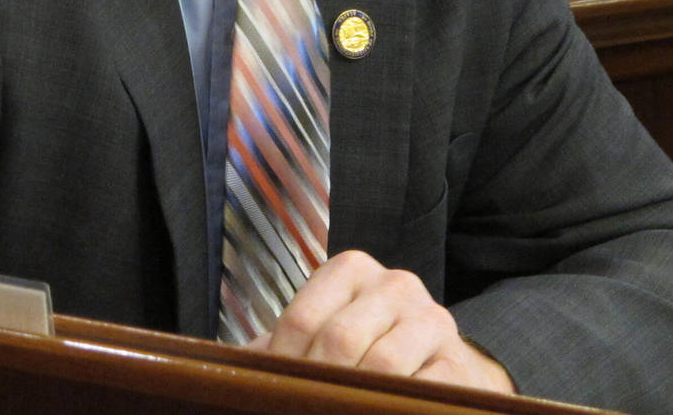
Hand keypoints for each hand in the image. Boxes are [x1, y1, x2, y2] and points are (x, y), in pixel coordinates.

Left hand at [245, 251, 514, 392]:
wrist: (438, 373)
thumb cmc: (364, 358)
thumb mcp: (319, 342)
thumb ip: (277, 350)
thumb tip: (215, 368)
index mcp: (352, 270)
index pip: (301, 320)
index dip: (282, 366)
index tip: (275, 392)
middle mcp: (396, 284)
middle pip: (339, 340)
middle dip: (316, 385)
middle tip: (304, 405)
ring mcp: (432, 320)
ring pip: (381, 363)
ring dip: (353, 395)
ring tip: (337, 408)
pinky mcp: (457, 363)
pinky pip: (421, 389)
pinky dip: (392, 404)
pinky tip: (377, 409)